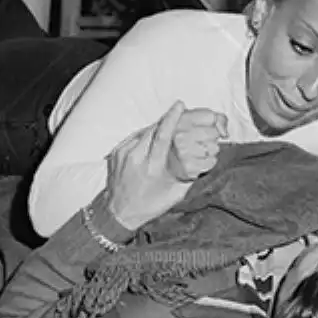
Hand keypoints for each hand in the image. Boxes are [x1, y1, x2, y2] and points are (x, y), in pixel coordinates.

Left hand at [107, 100, 199, 229]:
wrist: (118, 212)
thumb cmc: (149, 205)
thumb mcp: (175, 194)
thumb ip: (188, 175)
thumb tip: (201, 157)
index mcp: (153, 168)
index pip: (163, 136)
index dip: (171, 118)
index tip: (179, 105)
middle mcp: (136, 158)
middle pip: (153, 130)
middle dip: (166, 120)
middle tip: (177, 113)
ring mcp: (123, 154)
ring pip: (143, 133)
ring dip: (155, 129)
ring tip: (165, 129)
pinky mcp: (116, 153)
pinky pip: (133, 139)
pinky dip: (143, 139)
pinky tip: (149, 143)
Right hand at [166, 108, 228, 182]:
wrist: (161, 161)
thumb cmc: (177, 137)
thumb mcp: (187, 119)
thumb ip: (208, 116)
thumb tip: (224, 131)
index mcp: (180, 120)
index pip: (211, 116)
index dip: (215, 121)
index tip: (211, 126)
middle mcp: (181, 135)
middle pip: (214, 133)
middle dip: (211, 136)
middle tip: (200, 139)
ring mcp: (184, 152)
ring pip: (214, 148)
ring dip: (210, 150)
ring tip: (197, 149)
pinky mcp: (189, 167)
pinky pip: (211, 161)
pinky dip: (207, 161)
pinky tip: (197, 159)